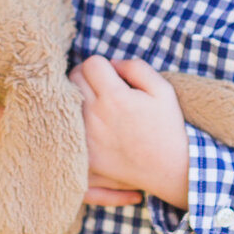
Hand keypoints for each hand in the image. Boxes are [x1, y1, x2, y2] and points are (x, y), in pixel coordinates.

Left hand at [68, 56, 189, 209]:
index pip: (91, 63)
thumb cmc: (167, 128)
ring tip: (97, 105)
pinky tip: (91, 124)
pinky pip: (67, 127)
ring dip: (79, 97)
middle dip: (87, 76)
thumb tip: (113, 63)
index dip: (103, 65)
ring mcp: (86, 136)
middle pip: (74, 78)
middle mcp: (95, 115)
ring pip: (66, 101)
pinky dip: (74, 121)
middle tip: (102, 86)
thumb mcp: (163, 90)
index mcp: (114, 97)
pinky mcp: (83, 154)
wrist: (168, 171)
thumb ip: (136, 67)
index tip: (112, 75)